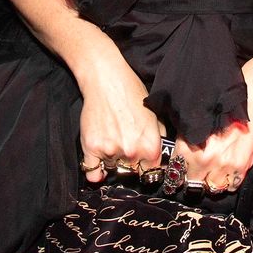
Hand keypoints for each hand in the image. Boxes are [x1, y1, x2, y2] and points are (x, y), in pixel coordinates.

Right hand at [78, 48, 164, 183]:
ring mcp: (110, 151)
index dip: (146, 165)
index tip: (141, 161)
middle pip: (131, 172)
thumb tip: (161, 159)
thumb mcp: (155, 117)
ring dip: (112, 161)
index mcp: (151, 147)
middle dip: (130, 162)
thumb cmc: (132, 94)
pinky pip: (92, 171)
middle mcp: (132, 152)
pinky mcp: (91, 148)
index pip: (151, 172)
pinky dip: (94, 170)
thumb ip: (160, 140)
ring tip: (112, 140)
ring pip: (113, 169)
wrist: (107, 79)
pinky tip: (99, 160)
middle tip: (124, 144)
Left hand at [171, 68, 252, 191]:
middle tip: (200, 169)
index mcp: (187, 147)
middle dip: (195, 176)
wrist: (250, 101)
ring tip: (216, 169)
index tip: (182, 172)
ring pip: (211, 187)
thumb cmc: (223, 109)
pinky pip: (230, 186)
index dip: (178, 171)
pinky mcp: (240, 168)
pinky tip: (229, 168)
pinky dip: (230, 180)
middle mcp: (203, 159)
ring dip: (213, 180)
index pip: (175, 171)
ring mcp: (222, 166)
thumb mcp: (195, 122)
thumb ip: (185, 141)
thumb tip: (177, 156)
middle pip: (192, 183)